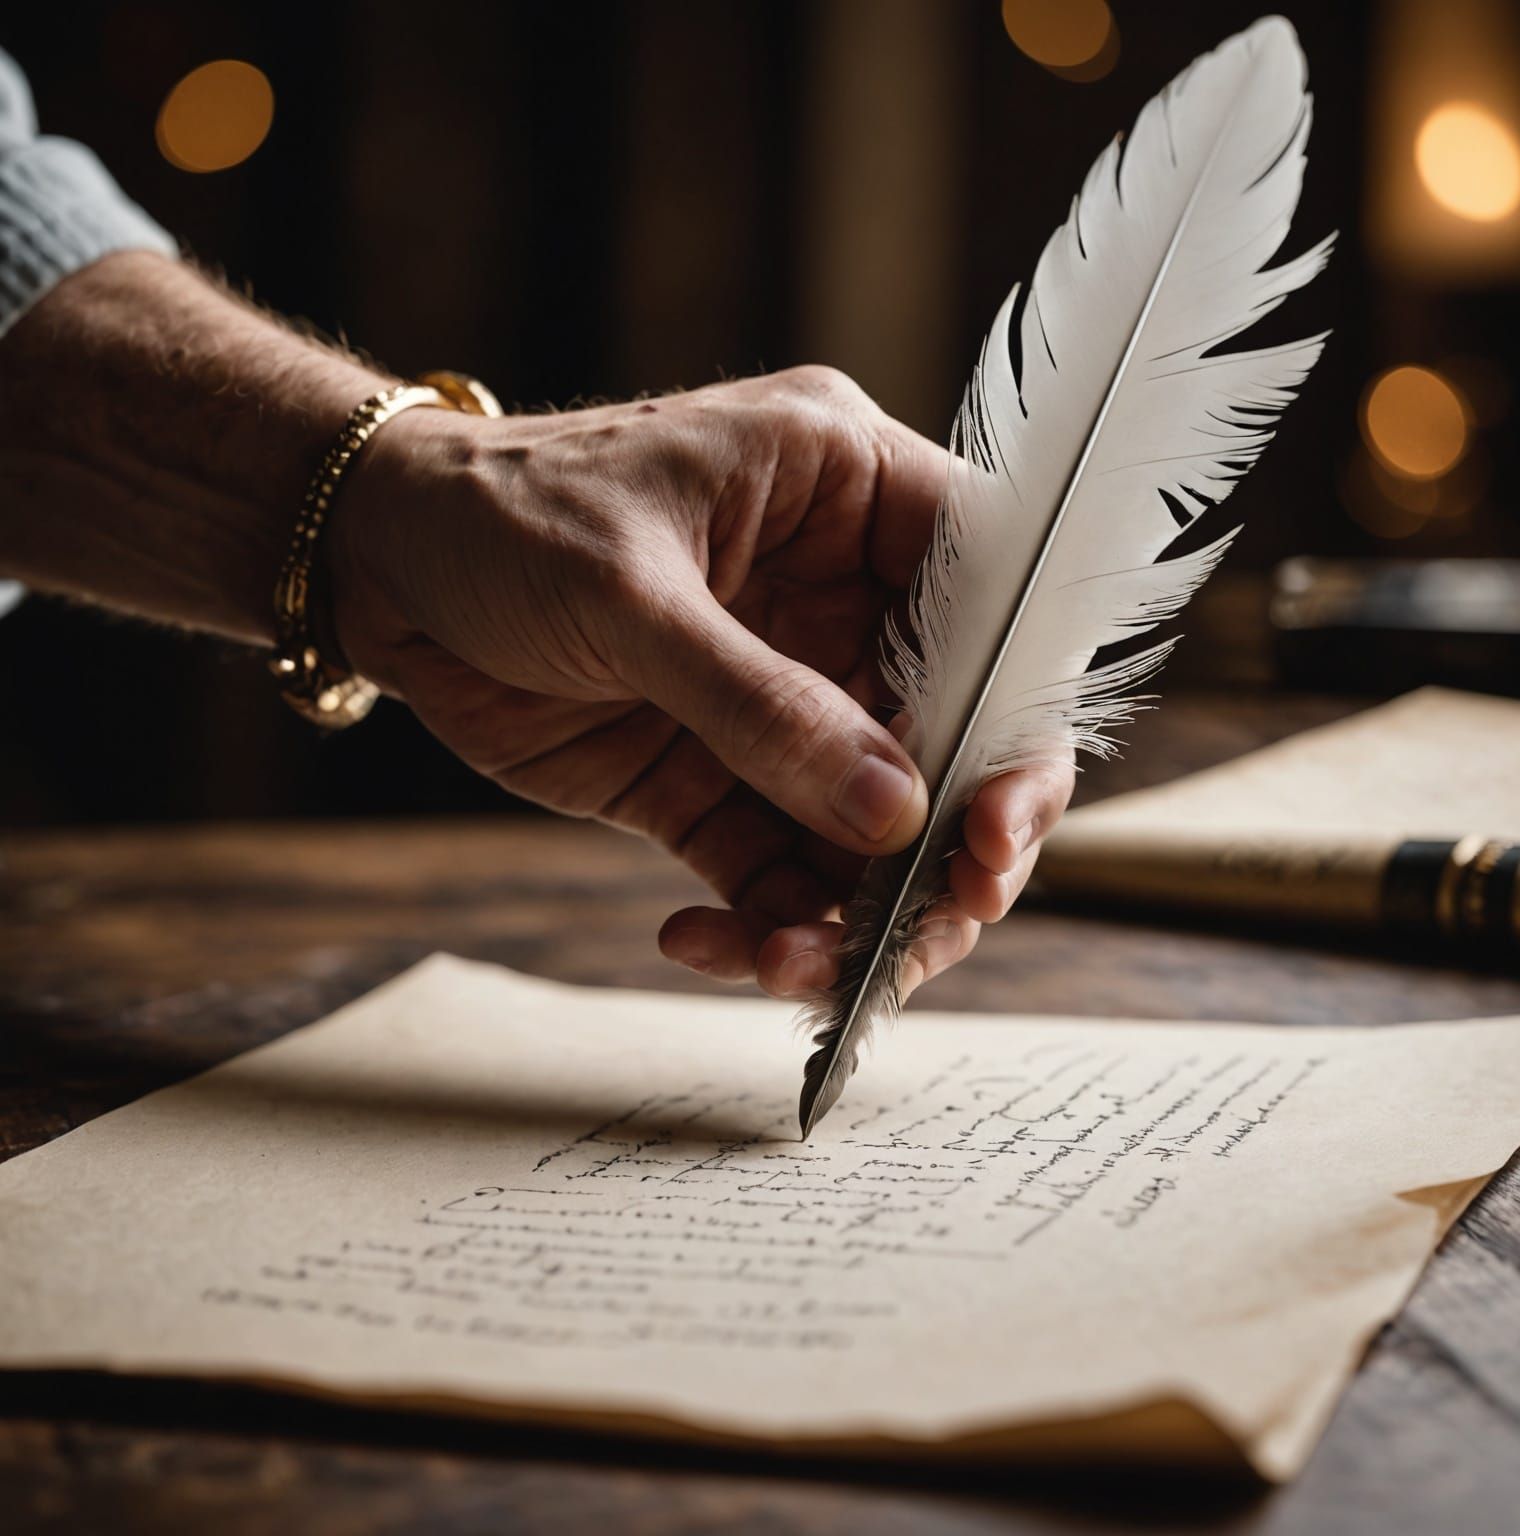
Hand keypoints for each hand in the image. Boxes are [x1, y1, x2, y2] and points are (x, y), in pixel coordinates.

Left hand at [332, 366, 1073, 998]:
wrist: (379, 566)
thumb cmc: (502, 516)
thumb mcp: (631, 592)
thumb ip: (761, 706)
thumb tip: (893, 815)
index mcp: (848, 494)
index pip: (994, 599)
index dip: (1019, 713)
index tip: (997, 820)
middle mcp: (837, 602)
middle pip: (952, 736)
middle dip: (951, 846)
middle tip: (931, 927)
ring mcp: (783, 698)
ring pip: (869, 827)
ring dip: (855, 913)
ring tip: (791, 964)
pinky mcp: (717, 775)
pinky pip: (775, 869)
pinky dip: (767, 924)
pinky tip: (716, 944)